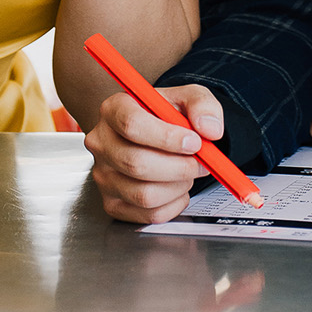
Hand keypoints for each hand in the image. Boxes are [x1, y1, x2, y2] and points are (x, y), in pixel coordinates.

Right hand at [85, 84, 223, 223]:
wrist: (157, 134)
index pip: (132, 124)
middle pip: (137, 163)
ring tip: (187, 172)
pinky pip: (149, 214)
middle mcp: (102, 142)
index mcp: (114, 109)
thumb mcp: (188, 97)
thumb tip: (209, 128)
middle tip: (201, 162)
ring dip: (178, 186)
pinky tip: (178, 187)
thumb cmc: (166, 115)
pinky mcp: (112, 203)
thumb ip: (203, 105)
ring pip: (144, 194)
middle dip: (179, 167)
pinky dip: (174, 204)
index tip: (194, 142)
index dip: (167, 138)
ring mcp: (103, 176)